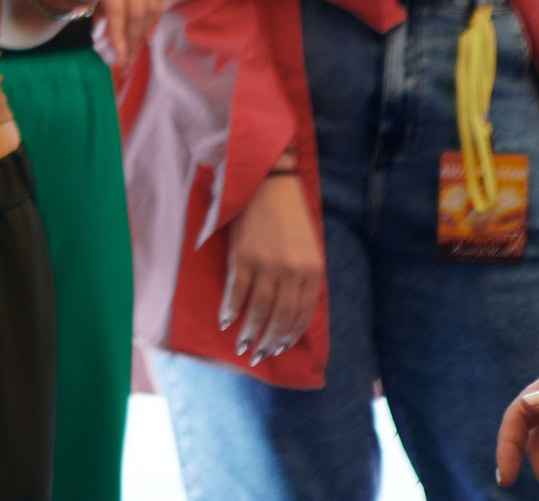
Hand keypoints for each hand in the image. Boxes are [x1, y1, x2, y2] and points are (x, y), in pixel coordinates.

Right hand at [220, 171, 320, 362]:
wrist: (268, 183)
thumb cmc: (289, 216)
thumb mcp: (307, 248)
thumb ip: (303, 278)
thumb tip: (289, 310)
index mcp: (313, 271)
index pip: (302, 314)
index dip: (290, 335)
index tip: (280, 348)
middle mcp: (292, 272)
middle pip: (280, 317)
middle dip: (269, 340)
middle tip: (259, 355)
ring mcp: (267, 265)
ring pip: (258, 309)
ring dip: (249, 331)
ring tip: (242, 346)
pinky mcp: (243, 257)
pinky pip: (236, 291)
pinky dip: (230, 309)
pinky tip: (225, 321)